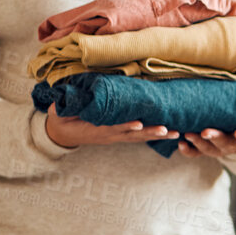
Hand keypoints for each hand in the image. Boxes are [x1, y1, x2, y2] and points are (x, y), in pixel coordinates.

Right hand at [44, 111, 184, 147]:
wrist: (60, 133)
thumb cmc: (62, 118)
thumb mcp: (61, 112)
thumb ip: (67, 106)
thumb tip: (66, 97)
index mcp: (94, 129)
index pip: (112, 128)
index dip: (124, 127)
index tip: (137, 124)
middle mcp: (108, 135)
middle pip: (131, 135)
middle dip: (149, 133)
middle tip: (166, 131)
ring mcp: (114, 136)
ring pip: (138, 137)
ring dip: (157, 135)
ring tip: (175, 133)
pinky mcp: (118, 135)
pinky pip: (137, 136)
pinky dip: (152, 134)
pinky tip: (168, 132)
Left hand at [172, 88, 235, 159]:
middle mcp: (232, 145)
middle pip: (223, 143)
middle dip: (214, 138)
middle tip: (205, 132)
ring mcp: (218, 148)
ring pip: (207, 149)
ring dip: (197, 143)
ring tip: (187, 134)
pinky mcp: (206, 149)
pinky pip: (196, 153)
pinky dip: (188, 150)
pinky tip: (180, 143)